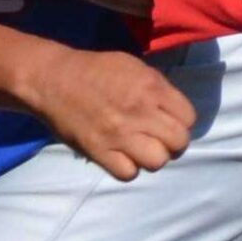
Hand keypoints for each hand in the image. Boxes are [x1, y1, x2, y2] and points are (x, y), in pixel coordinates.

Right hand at [22, 47, 193, 180]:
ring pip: (158, 161)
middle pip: (179, 142)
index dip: (182, 122)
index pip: (189, 118)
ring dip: (151, 157)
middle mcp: (139, 111)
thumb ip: (157, 87)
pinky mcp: (99, 151)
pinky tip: (121, 157)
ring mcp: (119, 134)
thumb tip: (174, 110)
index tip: (168, 122)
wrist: (52, 79)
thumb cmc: (95, 70)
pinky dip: (128, 168)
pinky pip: (129, 173)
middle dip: (173, 144)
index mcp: (151, 87)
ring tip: (140, 149)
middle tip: (158, 140)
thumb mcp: (134, 67)